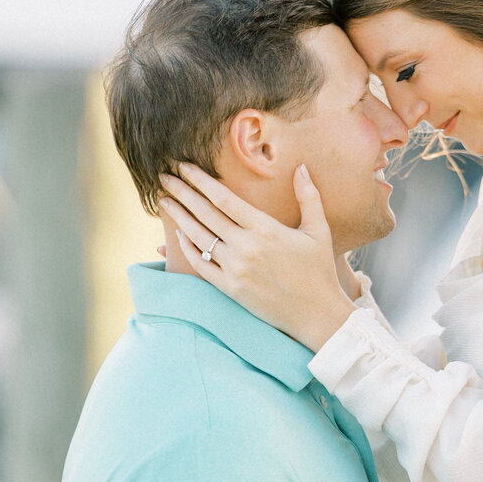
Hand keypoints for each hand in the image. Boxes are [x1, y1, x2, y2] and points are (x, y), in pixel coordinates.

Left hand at [159, 163, 356, 349]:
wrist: (316, 314)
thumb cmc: (319, 270)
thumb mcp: (318, 230)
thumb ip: (309, 196)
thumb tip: (302, 167)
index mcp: (266, 229)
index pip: (224, 199)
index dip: (201, 180)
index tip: (184, 166)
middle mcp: (246, 247)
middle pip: (205, 214)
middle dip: (182, 193)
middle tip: (164, 177)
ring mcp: (236, 269)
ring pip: (199, 237)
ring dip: (178, 217)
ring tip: (164, 201)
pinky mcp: (230, 289)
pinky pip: (201, 265)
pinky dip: (188, 248)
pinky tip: (178, 234)